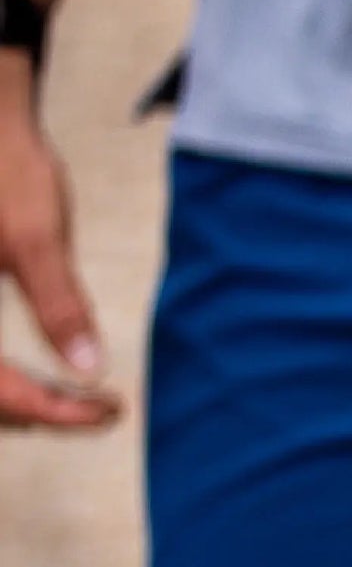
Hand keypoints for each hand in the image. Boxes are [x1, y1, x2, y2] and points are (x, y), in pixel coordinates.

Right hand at [0, 48, 115, 429]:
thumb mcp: (37, 239)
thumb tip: (89, 369)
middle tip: (98, 410)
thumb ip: (60, 304)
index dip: (52, 411)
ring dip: (19, 400)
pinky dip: (5, 380)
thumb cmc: (5, 171)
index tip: (108, 410)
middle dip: (35, 412)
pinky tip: (47, 378)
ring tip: (79, 400)